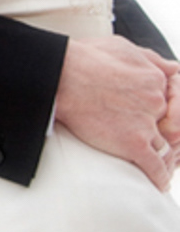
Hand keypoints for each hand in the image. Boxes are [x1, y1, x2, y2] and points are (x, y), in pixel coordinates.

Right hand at [55, 35, 179, 189]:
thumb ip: (150, 59)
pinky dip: (160, 178)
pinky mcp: (134, 144)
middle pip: (169, 125)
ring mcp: (146, 123)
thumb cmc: (85, 58)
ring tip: (163, 168)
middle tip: (165, 149)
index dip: (162, 114)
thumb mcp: (123, 47)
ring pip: (166, 148)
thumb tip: (173, 67)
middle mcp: (156, 101)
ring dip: (166, 160)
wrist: (62, 76)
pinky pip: (156, 167)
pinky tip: (159, 184)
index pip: (170, 102)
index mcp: (155, 78)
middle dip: (165, 135)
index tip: (160, 123)